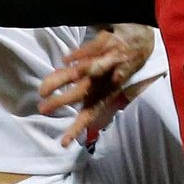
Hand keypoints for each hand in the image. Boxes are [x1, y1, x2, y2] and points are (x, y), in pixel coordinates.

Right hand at [39, 25, 157, 146]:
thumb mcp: (111, 88)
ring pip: (82, 73)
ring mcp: (105, 62)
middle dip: (61, 101)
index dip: (76, 128)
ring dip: (63, 81)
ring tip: (45, 89)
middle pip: (80, 94)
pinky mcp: (106, 44)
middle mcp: (105, 81)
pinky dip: (77, 55)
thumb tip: (75, 112)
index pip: (89, 115)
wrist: (141, 41)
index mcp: (106, 94)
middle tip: (42, 108)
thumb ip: (92, 98)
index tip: (63, 142)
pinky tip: (64, 60)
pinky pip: (89, 51)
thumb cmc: (121, 68)